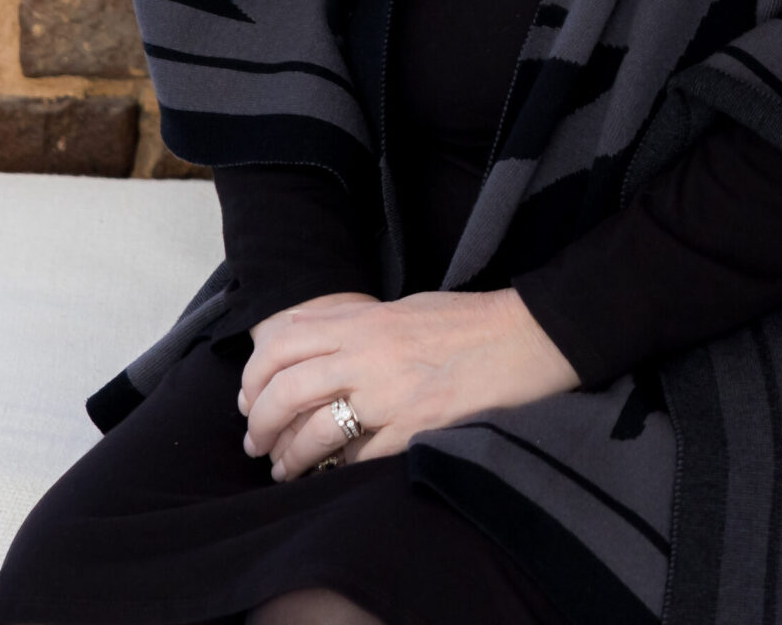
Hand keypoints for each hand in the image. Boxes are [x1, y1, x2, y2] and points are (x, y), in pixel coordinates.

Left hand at [238, 288, 579, 480]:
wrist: (530, 337)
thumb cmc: (471, 321)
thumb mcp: (407, 307)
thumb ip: (358, 326)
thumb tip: (312, 347)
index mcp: (366, 321)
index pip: (282, 345)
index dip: (254, 377)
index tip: (250, 398)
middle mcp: (369, 356)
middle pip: (285, 392)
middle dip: (260, 424)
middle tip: (257, 442)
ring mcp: (391, 395)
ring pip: (313, 434)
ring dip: (289, 458)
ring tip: (285, 469)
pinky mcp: (415, 429)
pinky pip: (358, 459)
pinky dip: (339, 471)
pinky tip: (336, 474)